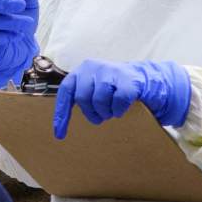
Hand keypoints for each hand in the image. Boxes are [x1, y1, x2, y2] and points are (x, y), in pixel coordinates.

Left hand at [52, 59, 190, 139]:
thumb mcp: (93, 87)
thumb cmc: (113, 87)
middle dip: (90, 112)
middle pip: (82, 98)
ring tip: (111, 110)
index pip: (66, 91)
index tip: (60, 133)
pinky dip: (119, 109)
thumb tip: (61, 125)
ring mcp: (111, 71)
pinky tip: (121, 108)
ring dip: (106, 111)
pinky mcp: (128, 80)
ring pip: (100, 100)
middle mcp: (94, 67)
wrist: (142, 78)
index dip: (62, 113)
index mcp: (82, 70)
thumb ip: (80, 96)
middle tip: (100, 116)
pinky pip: (118, 101)